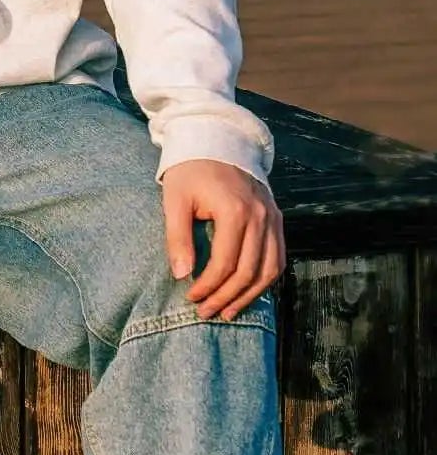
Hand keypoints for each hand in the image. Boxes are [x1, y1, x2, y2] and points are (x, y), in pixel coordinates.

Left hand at [161, 159, 284, 321]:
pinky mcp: (277, 218)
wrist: (217, 141)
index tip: (191, 297)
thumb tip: (182, 275)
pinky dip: (266, 279)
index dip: (208, 286)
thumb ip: (178, 238)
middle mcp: (261, 217)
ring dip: (250, 295)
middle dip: (227, 297)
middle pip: (250, 271)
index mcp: (236, 212)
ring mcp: (273, 218)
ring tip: (229, 312)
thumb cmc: (190, 172)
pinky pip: (279, 257)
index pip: (226, 263)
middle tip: (206, 312)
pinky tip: (249, 292)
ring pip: (270, 269)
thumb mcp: (174, 200)